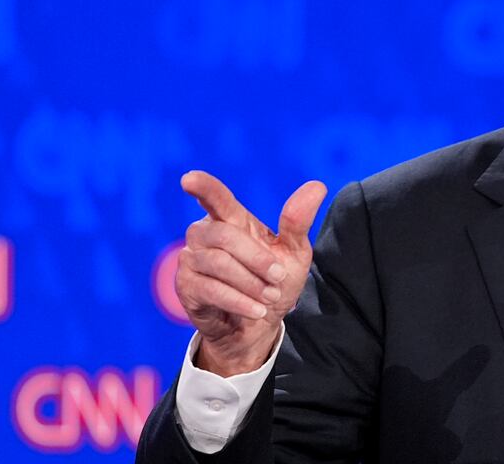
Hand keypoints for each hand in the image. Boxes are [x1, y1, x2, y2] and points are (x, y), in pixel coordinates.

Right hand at [176, 170, 326, 376]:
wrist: (259, 324)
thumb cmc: (274, 281)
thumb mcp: (293, 252)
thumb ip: (298, 221)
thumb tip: (318, 186)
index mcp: (230, 219)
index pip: (215, 198)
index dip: (203, 187)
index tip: (188, 180)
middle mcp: (204, 234)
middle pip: (224, 235)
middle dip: (256, 258)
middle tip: (279, 277)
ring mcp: (191, 259)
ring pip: (218, 263)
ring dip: (251, 283)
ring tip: (270, 296)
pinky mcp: (185, 287)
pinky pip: (211, 290)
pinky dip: (239, 301)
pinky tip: (257, 310)